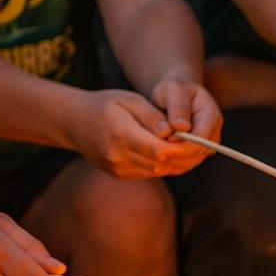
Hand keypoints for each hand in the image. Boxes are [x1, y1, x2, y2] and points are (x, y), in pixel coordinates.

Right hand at [67, 89, 198, 178]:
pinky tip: (173, 152)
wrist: (74, 123)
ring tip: (190, 145)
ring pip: (160, 171)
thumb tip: (172, 130)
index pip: (162, 150)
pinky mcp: (121, 174)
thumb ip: (152, 115)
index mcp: (122, 135)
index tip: (198, 137)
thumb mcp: (129, 100)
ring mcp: (119, 169)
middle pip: (164, 163)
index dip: (184, 147)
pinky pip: (151, 172)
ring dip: (178, 161)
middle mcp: (120, 157)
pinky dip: (166, 164)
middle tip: (202, 142)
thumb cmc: (104, 105)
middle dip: (186, 155)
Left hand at [149, 76, 222, 173]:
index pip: (203, 137)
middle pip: (198, 152)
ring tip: (152, 156)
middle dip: (177, 155)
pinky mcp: (195, 154)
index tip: (164, 141)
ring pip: (191, 161)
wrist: (174, 97)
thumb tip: (181, 127)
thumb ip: (177, 107)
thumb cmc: (173, 90)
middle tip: (154, 153)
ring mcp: (205, 146)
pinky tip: (155, 160)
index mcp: (212, 116)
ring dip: (172, 162)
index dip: (185, 143)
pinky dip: (170, 164)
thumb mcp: (173, 90)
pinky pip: (184, 164)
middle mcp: (212, 134)